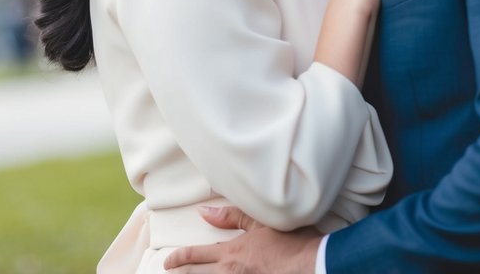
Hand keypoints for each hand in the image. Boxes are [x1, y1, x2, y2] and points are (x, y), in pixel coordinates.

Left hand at [163, 205, 318, 272]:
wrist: (311, 264)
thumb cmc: (290, 241)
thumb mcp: (261, 222)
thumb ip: (233, 217)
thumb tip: (205, 212)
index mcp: (232, 253)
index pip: (197, 255)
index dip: (179, 258)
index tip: (168, 261)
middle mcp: (231, 272)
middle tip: (168, 273)